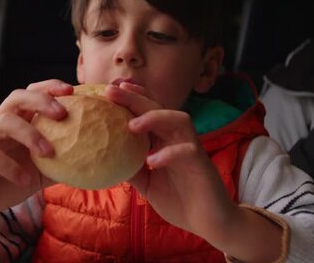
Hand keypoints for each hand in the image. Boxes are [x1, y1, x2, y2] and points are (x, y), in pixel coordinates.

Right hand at [0, 80, 72, 243]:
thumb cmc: (10, 183)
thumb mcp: (42, 173)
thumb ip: (63, 162)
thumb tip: (97, 159)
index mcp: (15, 121)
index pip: (31, 93)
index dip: (49, 88)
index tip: (72, 91)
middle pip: (16, 98)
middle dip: (40, 101)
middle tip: (62, 114)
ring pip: (3, 122)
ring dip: (29, 134)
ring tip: (49, 153)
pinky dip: (9, 166)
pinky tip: (24, 180)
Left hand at [105, 84, 235, 236]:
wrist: (209, 223)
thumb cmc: (179, 200)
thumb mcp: (147, 183)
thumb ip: (131, 168)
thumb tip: (104, 157)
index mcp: (165, 140)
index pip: (149, 110)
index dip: (133, 97)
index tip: (111, 89)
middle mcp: (179, 139)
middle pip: (159, 108)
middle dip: (135, 98)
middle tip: (111, 91)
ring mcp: (192, 149)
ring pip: (179, 120)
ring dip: (155, 117)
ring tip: (132, 126)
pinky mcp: (202, 165)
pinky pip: (188, 151)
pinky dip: (169, 153)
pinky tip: (152, 161)